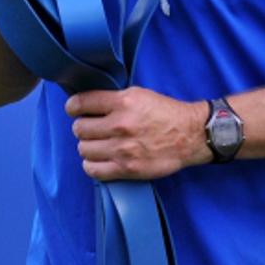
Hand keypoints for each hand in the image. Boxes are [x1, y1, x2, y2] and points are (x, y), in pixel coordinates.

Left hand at [66, 87, 205, 180]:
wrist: (191, 135)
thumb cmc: (167, 114)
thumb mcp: (141, 95)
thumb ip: (115, 99)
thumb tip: (90, 105)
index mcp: (123, 102)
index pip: (81, 103)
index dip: (74, 107)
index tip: (75, 110)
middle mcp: (120, 124)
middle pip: (79, 129)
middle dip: (84, 128)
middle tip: (94, 129)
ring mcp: (122, 148)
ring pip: (83, 149)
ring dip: (89, 147)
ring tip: (99, 145)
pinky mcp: (127, 168)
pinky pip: (93, 169)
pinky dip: (92, 165)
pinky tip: (100, 159)